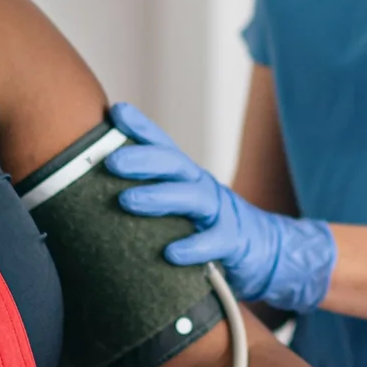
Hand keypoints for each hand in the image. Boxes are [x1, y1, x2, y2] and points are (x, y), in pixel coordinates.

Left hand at [105, 102, 337, 312]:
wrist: (265, 250)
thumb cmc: (207, 226)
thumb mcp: (179, 203)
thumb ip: (150, 191)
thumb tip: (101, 181)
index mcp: (186, 176)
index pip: (162, 146)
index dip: (141, 127)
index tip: (116, 113)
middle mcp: (202, 187)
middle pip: (174, 164)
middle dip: (143, 159)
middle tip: (111, 161)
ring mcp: (220, 212)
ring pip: (192, 198)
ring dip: (159, 196)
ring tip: (127, 200)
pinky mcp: (233, 242)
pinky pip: (214, 242)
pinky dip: (193, 247)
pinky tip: (170, 253)